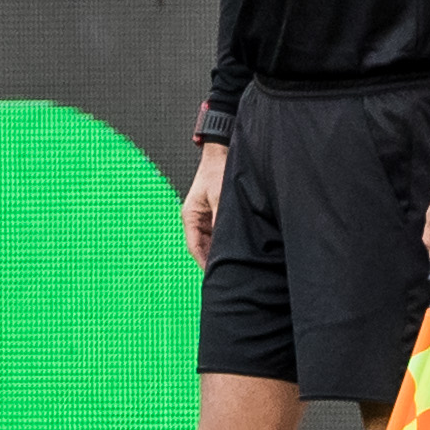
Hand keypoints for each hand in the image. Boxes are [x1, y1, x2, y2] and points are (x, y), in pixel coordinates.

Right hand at [182, 144, 225, 266]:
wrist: (223, 153)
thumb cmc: (217, 171)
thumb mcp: (221, 198)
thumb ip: (221, 221)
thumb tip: (225, 242)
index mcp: (191, 216)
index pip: (195, 248)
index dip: (204, 264)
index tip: (216, 276)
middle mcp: (197, 219)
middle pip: (204, 248)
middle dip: (215, 260)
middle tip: (229, 273)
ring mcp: (207, 217)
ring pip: (213, 242)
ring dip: (222, 250)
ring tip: (236, 264)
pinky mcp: (217, 214)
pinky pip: (221, 234)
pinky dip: (227, 241)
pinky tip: (239, 248)